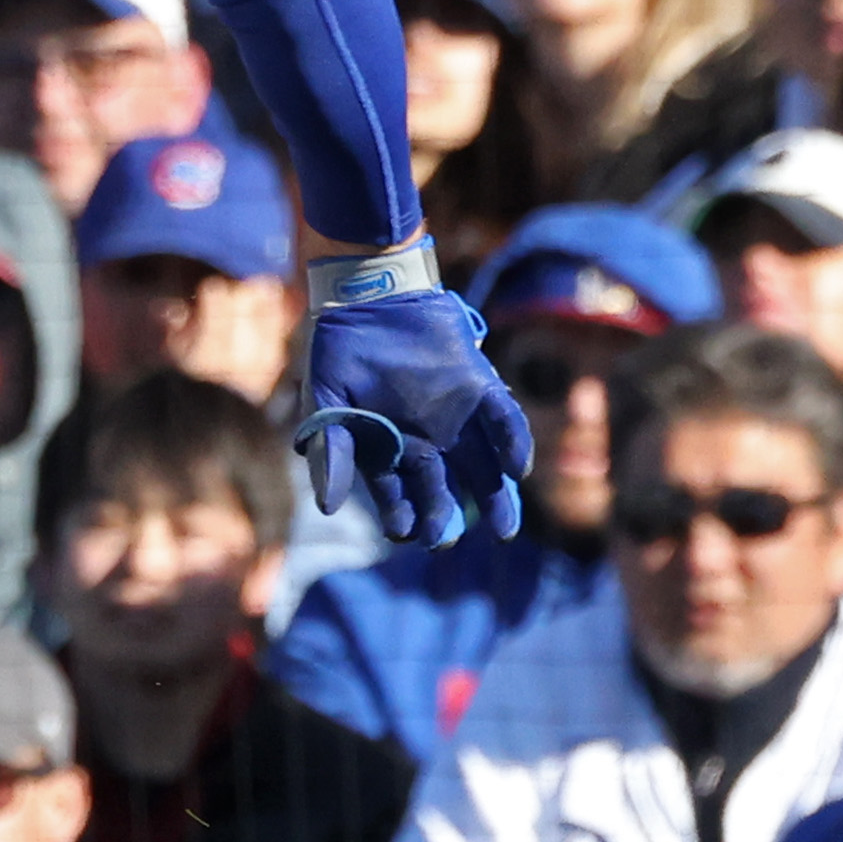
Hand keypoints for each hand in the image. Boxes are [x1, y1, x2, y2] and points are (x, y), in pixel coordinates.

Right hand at [300, 288, 529, 546]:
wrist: (366, 300)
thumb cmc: (338, 355)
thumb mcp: (325, 407)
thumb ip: (328, 455)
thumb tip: (326, 508)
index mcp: (388, 451)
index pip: (400, 495)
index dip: (402, 515)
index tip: (403, 533)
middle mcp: (427, 440)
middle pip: (444, 487)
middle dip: (445, 516)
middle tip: (444, 541)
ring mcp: (457, 416)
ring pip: (484, 466)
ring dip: (495, 496)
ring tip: (505, 530)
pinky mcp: (480, 387)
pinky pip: (503, 419)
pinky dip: (513, 443)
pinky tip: (517, 470)